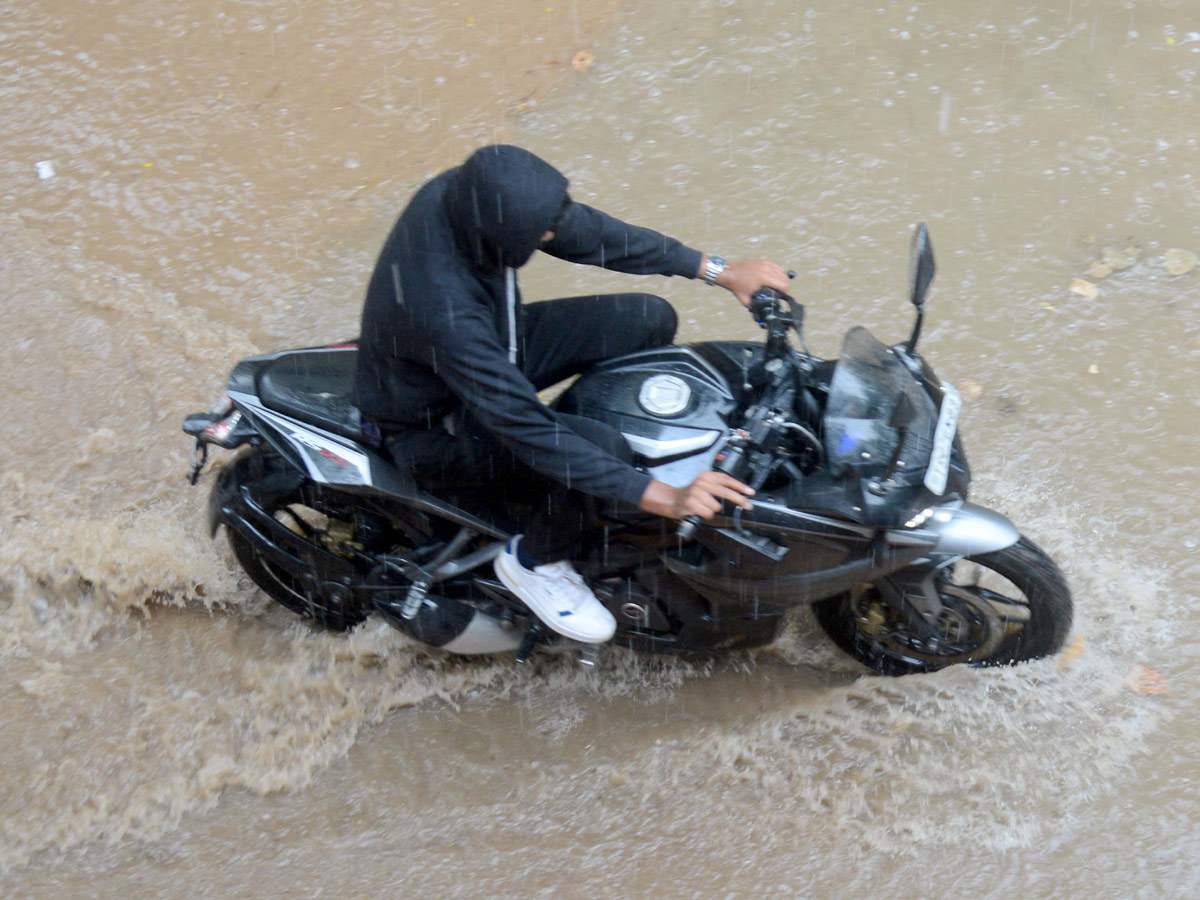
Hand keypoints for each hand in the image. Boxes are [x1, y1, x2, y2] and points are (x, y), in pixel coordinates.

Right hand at [638, 471, 755, 520]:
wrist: (673, 500)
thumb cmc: (692, 494)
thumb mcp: (705, 484)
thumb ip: (719, 486)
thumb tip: (739, 494)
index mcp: (707, 475)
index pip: (727, 479)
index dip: (740, 486)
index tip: (750, 492)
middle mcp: (701, 482)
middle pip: (725, 492)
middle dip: (739, 500)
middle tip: (747, 505)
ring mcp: (695, 492)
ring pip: (716, 506)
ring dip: (713, 510)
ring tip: (705, 508)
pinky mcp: (691, 503)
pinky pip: (707, 513)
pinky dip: (706, 515)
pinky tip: (700, 512)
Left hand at [714, 258, 790, 306]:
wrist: (729, 273)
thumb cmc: (737, 286)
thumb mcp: (746, 301)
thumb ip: (756, 308)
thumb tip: (762, 315)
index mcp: (764, 278)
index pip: (783, 285)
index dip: (784, 293)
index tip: (780, 296)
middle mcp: (766, 269)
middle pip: (785, 278)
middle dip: (784, 287)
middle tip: (779, 292)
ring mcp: (765, 264)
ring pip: (782, 272)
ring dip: (782, 279)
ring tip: (777, 286)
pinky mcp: (764, 261)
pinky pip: (777, 267)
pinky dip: (778, 273)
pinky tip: (775, 278)